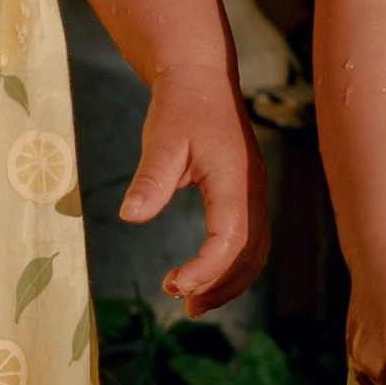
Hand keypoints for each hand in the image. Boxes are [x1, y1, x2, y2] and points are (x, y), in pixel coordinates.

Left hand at [120, 62, 269, 312]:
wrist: (200, 78)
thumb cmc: (180, 108)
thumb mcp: (160, 140)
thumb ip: (150, 180)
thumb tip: (131, 216)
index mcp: (236, 180)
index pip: (231, 239)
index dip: (207, 270)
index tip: (174, 285)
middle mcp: (254, 191)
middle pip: (250, 254)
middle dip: (220, 286)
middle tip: (183, 306)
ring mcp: (255, 193)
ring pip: (255, 251)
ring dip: (228, 281)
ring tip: (191, 303)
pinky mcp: (247, 194)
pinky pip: (249, 240)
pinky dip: (230, 265)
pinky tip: (201, 276)